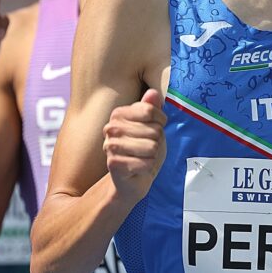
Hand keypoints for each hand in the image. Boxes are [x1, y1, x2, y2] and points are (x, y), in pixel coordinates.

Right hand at [103, 89, 166, 204]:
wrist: (132, 179)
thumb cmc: (143, 149)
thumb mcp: (152, 125)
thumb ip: (152, 108)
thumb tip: (153, 93)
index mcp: (118, 114)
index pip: (150, 111)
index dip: (160, 122)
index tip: (156, 129)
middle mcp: (111, 128)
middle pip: (154, 130)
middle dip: (157, 142)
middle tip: (147, 149)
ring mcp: (110, 146)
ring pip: (152, 147)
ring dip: (153, 156)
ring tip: (143, 158)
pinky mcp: (114, 164)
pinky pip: (147, 163)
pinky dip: (148, 167)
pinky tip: (140, 168)